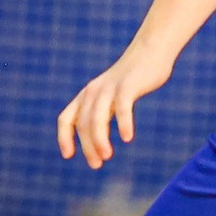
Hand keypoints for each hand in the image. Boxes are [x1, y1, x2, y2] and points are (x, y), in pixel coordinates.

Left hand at [58, 41, 175, 168]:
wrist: (151, 51)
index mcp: (87, 95)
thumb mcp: (112, 96)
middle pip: (83, 123)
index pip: (66, 118)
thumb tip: (98, 137)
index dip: (64, 137)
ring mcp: (110, 88)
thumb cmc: (133, 78)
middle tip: (97, 164)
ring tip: (106, 156)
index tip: (69, 155)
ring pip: (97, 117)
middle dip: (88, 146)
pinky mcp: (128, 85)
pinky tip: (127, 138)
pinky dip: (123, 123)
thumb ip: (103, 112)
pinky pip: (122, 107)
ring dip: (99, 139)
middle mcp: (94, 91)